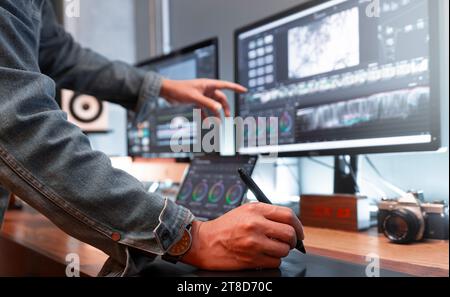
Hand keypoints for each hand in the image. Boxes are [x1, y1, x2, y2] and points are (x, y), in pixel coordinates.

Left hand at [160, 79, 246, 117]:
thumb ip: (207, 104)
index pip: (226, 85)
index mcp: (208, 84)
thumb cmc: (179, 90)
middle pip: (220, 99)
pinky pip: (204, 109)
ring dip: (215, 114)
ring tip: (217, 124)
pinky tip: (206, 124)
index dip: (236, 88)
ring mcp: (201, 95)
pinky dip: (205, 116)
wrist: (166, 91)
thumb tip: (219, 110)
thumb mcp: (195, 98)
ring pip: (212, 106)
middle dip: (224, 109)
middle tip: (228, 118)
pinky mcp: (196, 101)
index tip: (245, 91)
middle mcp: (206, 89)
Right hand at [181, 202, 304, 270]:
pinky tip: (262, 256)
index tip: (299, 232)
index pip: (288, 215)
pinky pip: (275, 262)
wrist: (203, 242)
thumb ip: (267, 215)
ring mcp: (253, 243)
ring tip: (270, 249)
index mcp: (255, 210)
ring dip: (281, 251)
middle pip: (290, 233)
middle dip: (293, 241)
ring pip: (284, 250)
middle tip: (288, 242)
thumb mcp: (245, 211)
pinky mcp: (251, 259)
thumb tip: (290, 224)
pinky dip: (272, 261)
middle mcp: (255, 224)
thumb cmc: (224, 227)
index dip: (298, 225)